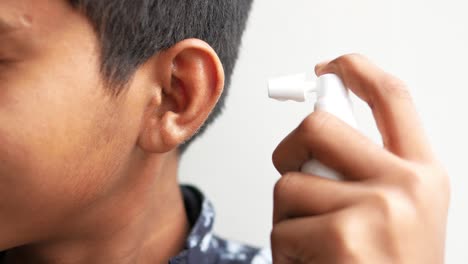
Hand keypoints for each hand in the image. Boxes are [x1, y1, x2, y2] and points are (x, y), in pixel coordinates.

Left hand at [270, 54, 449, 263]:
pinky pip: (281, 228)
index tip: (331, 67)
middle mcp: (407, 185)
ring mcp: (377, 211)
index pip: (392, 98)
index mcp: (422, 173)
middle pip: (318, 128)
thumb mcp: (400, 214)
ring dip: (287, 217)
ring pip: (289, 185)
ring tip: (315, 245)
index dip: (358, 71)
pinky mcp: (343, 238)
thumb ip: (368, 172)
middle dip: (289, 151)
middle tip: (293, 173)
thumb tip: (314, 140)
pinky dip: (285, 250)